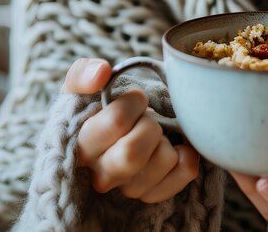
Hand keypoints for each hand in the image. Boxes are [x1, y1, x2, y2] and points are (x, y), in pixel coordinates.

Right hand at [63, 58, 199, 202]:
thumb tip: (101, 73)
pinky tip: (177, 147)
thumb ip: (82, 74)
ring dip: (166, 139)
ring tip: (155, 133)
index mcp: (80, 144)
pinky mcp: (150, 194)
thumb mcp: (82, 86)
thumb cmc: (99, 106)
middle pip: (133, 153)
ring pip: (162, 161)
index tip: (135, 98)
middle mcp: (100, 173)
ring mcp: (126, 188)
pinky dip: (186, 158)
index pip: (116, 121)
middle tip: (147, 117)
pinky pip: (180, 177)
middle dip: (149, 125)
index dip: (134, 102)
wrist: (114, 128)